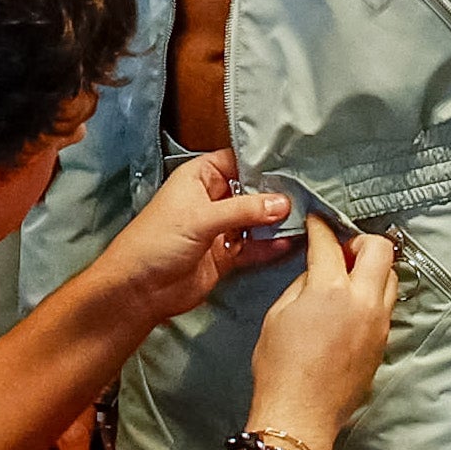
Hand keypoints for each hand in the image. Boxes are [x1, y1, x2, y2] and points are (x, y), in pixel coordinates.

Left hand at [106, 149, 302, 326]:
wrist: (140, 289)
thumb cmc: (157, 241)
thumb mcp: (201, 218)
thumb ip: (243, 210)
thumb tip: (282, 203)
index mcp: (200, 176)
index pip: (238, 160)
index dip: (264, 162)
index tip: (297, 162)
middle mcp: (213, 198)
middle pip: (253, 190)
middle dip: (278, 193)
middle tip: (310, 192)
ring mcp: (221, 227)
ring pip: (256, 218)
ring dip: (277, 220)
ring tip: (308, 216)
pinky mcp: (226, 254)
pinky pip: (254, 245)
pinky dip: (271, 245)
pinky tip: (291, 241)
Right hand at [242, 206, 400, 449]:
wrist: (300, 415)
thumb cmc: (280, 369)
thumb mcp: (278, 315)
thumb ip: (303, 284)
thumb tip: (317, 270)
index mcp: (331, 290)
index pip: (330, 243)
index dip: (320, 227)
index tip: (316, 222)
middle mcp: (363, 302)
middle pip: (380, 249)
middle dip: (360, 240)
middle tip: (340, 250)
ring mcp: (378, 323)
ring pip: (390, 277)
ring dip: (372, 268)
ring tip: (348, 278)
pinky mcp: (383, 343)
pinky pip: (386, 305)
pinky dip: (373, 295)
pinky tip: (351, 306)